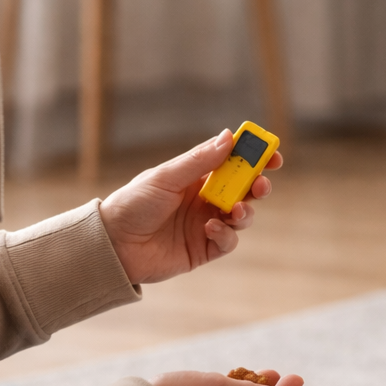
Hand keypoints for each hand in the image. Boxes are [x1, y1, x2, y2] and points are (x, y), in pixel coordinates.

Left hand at [99, 130, 283, 284]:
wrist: (113, 245)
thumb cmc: (133, 203)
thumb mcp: (166, 177)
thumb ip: (199, 160)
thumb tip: (229, 137)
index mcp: (196, 176)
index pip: (232, 162)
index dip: (254, 157)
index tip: (272, 154)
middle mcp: (205, 198)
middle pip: (244, 189)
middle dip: (258, 185)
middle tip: (261, 185)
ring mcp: (206, 223)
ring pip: (242, 215)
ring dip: (246, 211)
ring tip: (236, 211)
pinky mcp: (204, 249)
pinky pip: (228, 241)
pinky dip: (226, 234)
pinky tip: (210, 230)